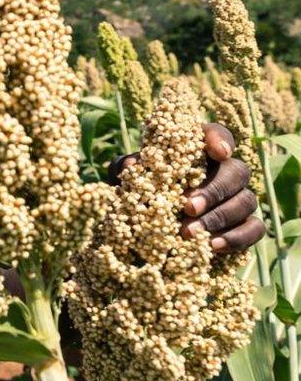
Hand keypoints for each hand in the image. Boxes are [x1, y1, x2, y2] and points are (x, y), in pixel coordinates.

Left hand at [107, 123, 264, 252]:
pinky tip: (212, 246)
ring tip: (189, 232)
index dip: (220, 140)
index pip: (216, 135)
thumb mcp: (128, 180)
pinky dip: (236, 237)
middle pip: (237, 172)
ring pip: (246, 201)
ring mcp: (238, 199)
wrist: (149, 232)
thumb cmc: (140, 195)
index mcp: (197, 152)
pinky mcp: (244, 226)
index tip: (218, 152)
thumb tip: (131, 165)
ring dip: (218, 217)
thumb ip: (126, 169)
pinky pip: (254, 229)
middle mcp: (224, 172)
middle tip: (188, 206)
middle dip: (213, 190)